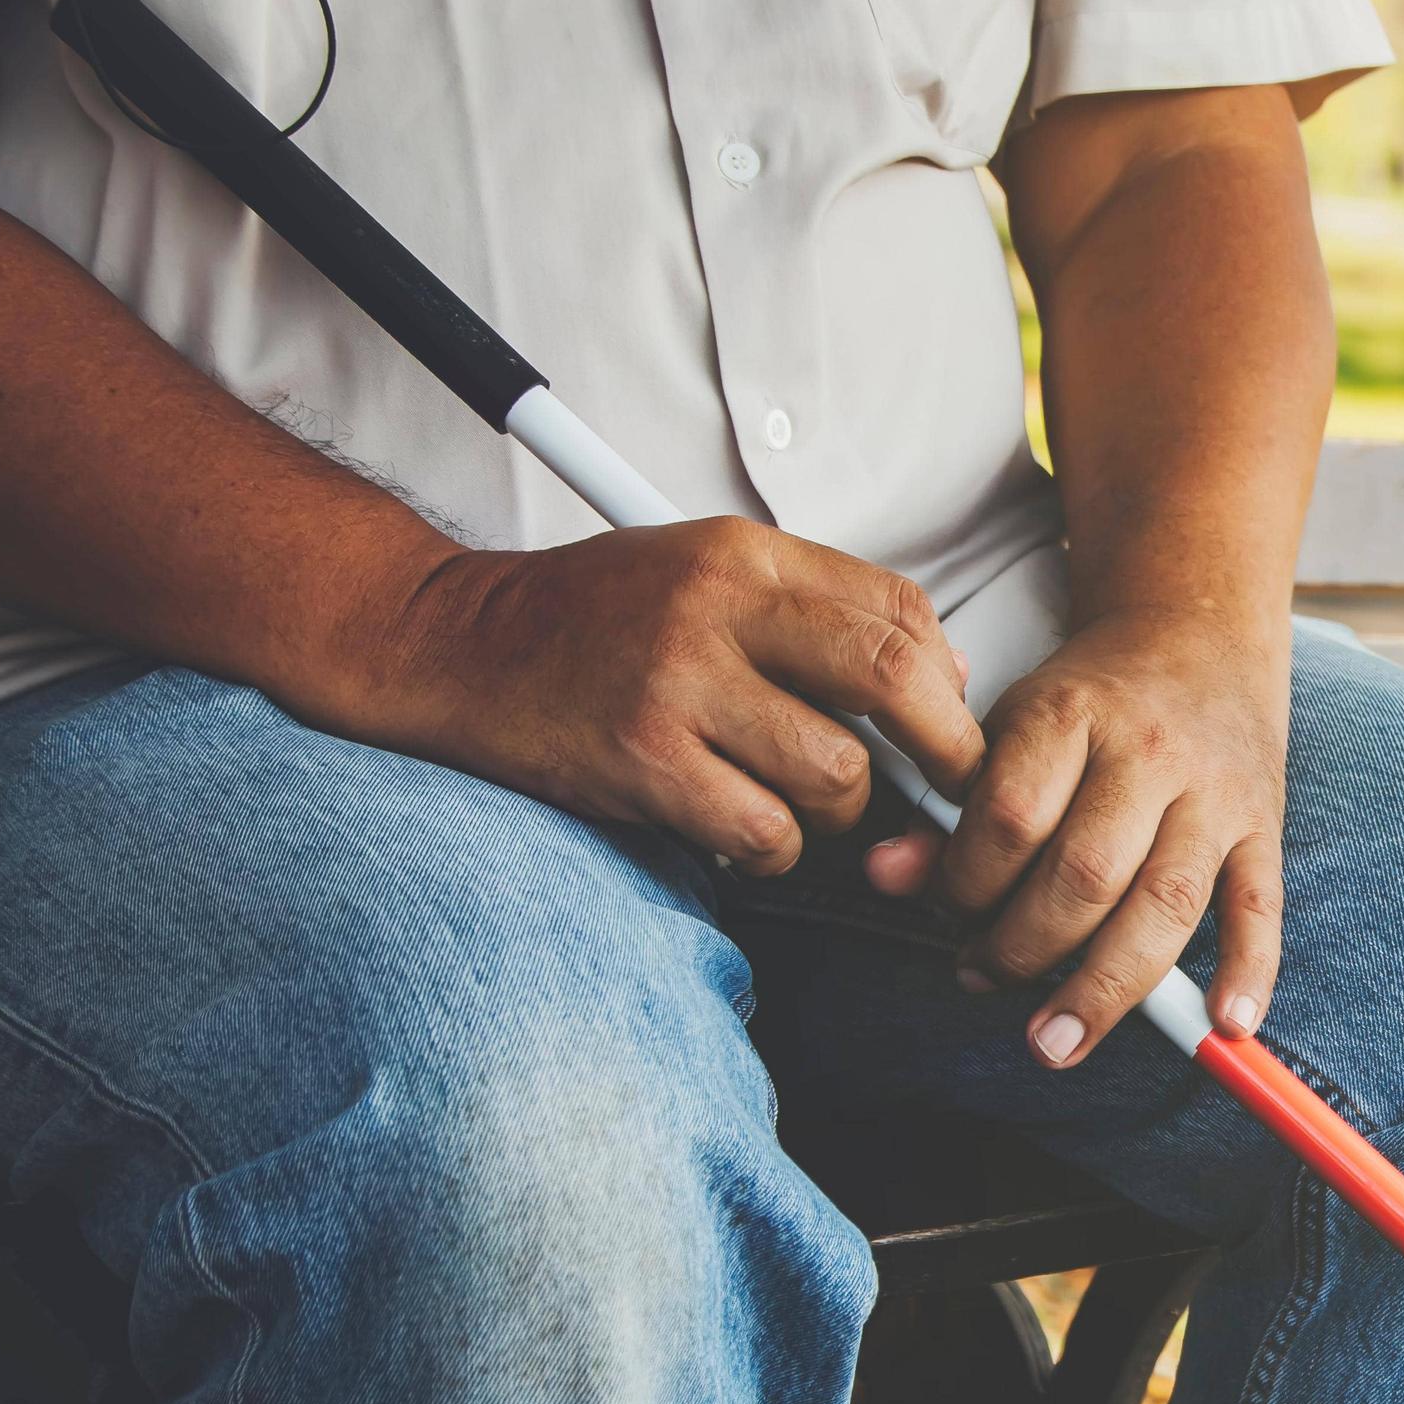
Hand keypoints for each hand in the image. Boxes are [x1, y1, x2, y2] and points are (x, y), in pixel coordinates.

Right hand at [329, 519, 985, 875]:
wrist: (456, 645)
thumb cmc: (596, 619)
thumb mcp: (704, 574)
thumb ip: (817, 612)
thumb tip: (946, 674)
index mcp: (742, 555)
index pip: (897, 610)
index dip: (946, 679)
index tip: (947, 723)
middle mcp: (714, 608)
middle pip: (890, 679)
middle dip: (943, 747)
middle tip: (946, 787)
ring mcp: (676, 686)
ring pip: (834, 772)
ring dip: (835, 810)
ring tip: (791, 799)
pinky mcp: (642, 761)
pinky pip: (765, 831)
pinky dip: (774, 848)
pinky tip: (744, 829)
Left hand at [863, 615, 1285, 1068]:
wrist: (1198, 633)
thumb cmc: (1089, 699)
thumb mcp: (1005, 727)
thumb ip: (948, 807)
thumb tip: (887, 878)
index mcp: (1072, 715)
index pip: (1010, 819)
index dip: (966, 883)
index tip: (949, 911)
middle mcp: (1150, 754)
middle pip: (1085, 874)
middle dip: (1023, 947)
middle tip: (983, 976)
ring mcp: (1215, 795)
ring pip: (1165, 904)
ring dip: (1106, 986)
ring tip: (1057, 1041)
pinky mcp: (1262, 827)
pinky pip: (1259, 907)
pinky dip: (1248, 970)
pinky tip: (1223, 1025)